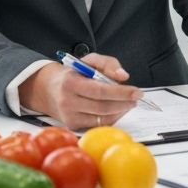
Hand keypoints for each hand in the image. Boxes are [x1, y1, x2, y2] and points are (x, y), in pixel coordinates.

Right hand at [20, 53, 142, 129]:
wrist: (50, 89)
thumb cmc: (74, 74)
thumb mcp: (89, 61)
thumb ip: (108, 64)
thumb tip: (123, 76)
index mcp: (70, 82)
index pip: (99, 90)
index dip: (120, 92)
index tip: (136, 91)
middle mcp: (68, 101)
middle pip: (102, 107)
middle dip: (124, 102)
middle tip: (136, 97)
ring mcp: (70, 117)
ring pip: (102, 118)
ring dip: (120, 111)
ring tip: (128, 102)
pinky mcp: (73, 126)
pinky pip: (98, 124)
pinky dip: (111, 117)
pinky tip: (117, 109)